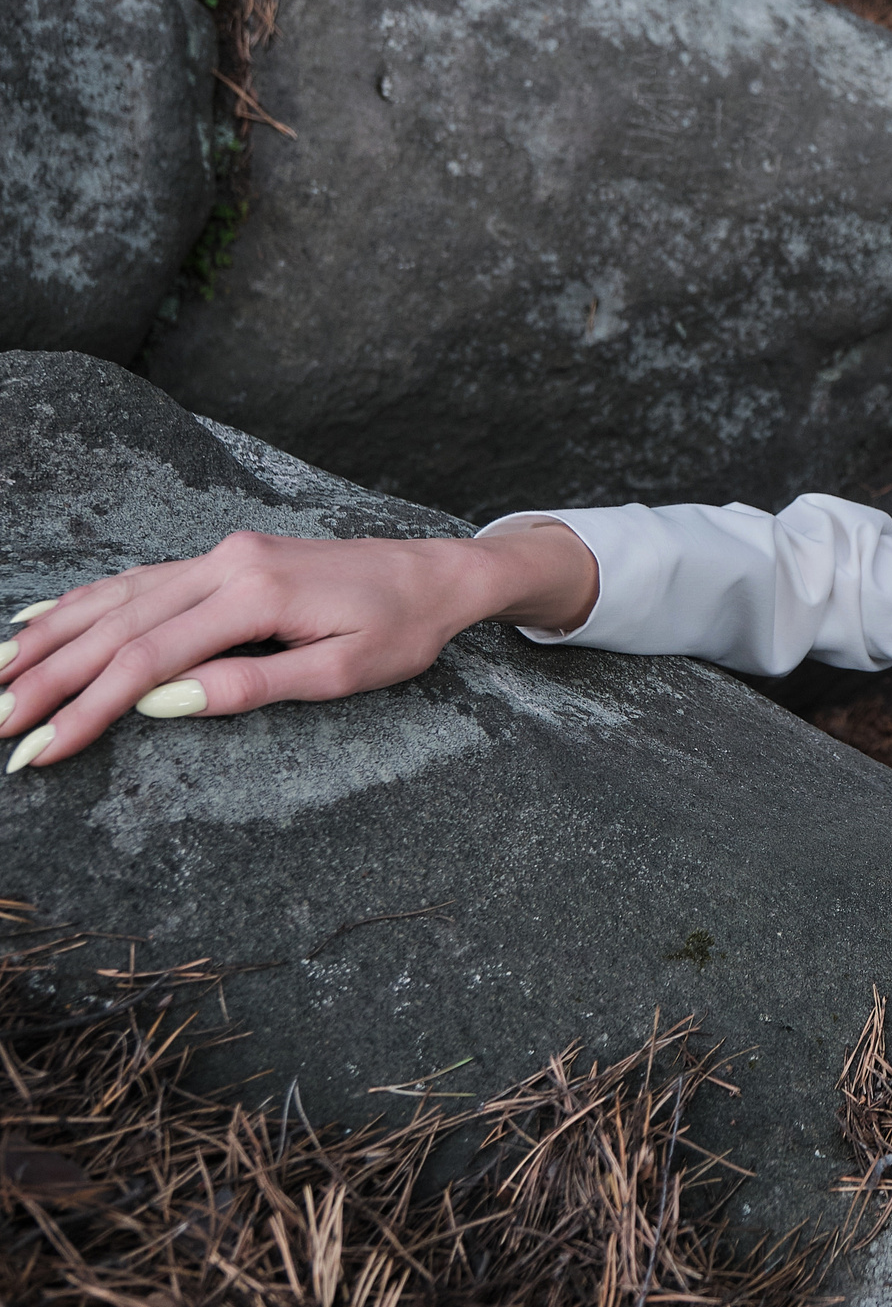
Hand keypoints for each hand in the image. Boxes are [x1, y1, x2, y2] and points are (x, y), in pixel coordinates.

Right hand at [0, 522, 597, 772]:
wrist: (437, 573)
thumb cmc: (400, 629)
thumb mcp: (341, 672)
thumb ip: (250, 686)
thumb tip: (161, 703)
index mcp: (253, 592)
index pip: (147, 658)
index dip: (87, 708)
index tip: (39, 751)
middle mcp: (225, 562)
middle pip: (114, 625)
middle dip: (47, 680)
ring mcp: (221, 554)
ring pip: (115, 597)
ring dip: (51, 640)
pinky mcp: (225, 557)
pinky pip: (138, 581)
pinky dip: (84, 604)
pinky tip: (38, 620)